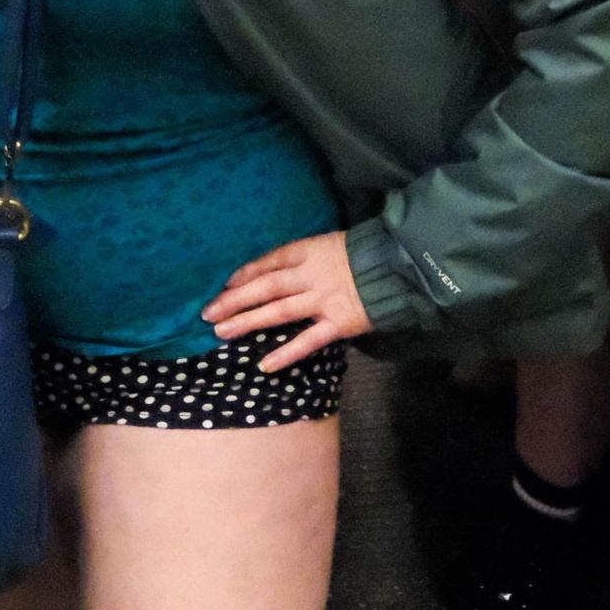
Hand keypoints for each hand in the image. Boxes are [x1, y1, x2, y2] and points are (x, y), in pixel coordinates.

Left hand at [203, 233, 373, 373]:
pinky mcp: (338, 323)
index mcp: (310, 251)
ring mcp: (324, 300)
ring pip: (279, 312)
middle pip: (266, 287)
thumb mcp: (332, 244)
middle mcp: (312, 275)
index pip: (270, 261)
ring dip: (248, 322)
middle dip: (235, 300)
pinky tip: (264, 364)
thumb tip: (275, 271)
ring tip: (222, 332)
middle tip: (208, 313)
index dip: (246, 273)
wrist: (401, 267)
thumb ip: (306, 258)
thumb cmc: (365, 255)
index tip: (225, 284)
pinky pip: (307, 341)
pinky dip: (285, 353)